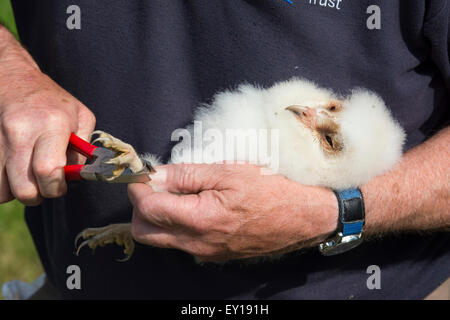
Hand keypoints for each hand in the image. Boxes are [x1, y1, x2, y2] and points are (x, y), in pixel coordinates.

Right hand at [0, 56, 94, 204]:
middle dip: (36, 196)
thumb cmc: (52, 100)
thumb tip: (75, 177)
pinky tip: (12, 170)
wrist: (13, 77)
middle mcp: (21, 130)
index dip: (55, 188)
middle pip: (22, 188)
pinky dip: (1, 182)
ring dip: (15, 191)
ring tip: (26, 176)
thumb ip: (83, 149)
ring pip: (1, 190)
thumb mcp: (80, 117)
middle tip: (43, 187)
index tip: (59, 187)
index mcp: (51, 124)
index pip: (47, 170)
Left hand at [128, 164, 337, 261]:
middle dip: (139, 208)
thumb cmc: (270, 188)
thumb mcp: (228, 171)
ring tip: (174, 193)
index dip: (137, 188)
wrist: (302, 217)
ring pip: (162, 240)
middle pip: (144, 233)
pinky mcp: (214, 256)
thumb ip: (186, 175)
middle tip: (153, 185)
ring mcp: (205, 253)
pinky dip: (176, 225)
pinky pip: (182, 244)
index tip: (140, 173)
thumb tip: (155, 175)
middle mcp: (198, 243)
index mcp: (199, 219)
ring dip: (157, 217)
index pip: (148, 208)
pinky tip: (192, 206)